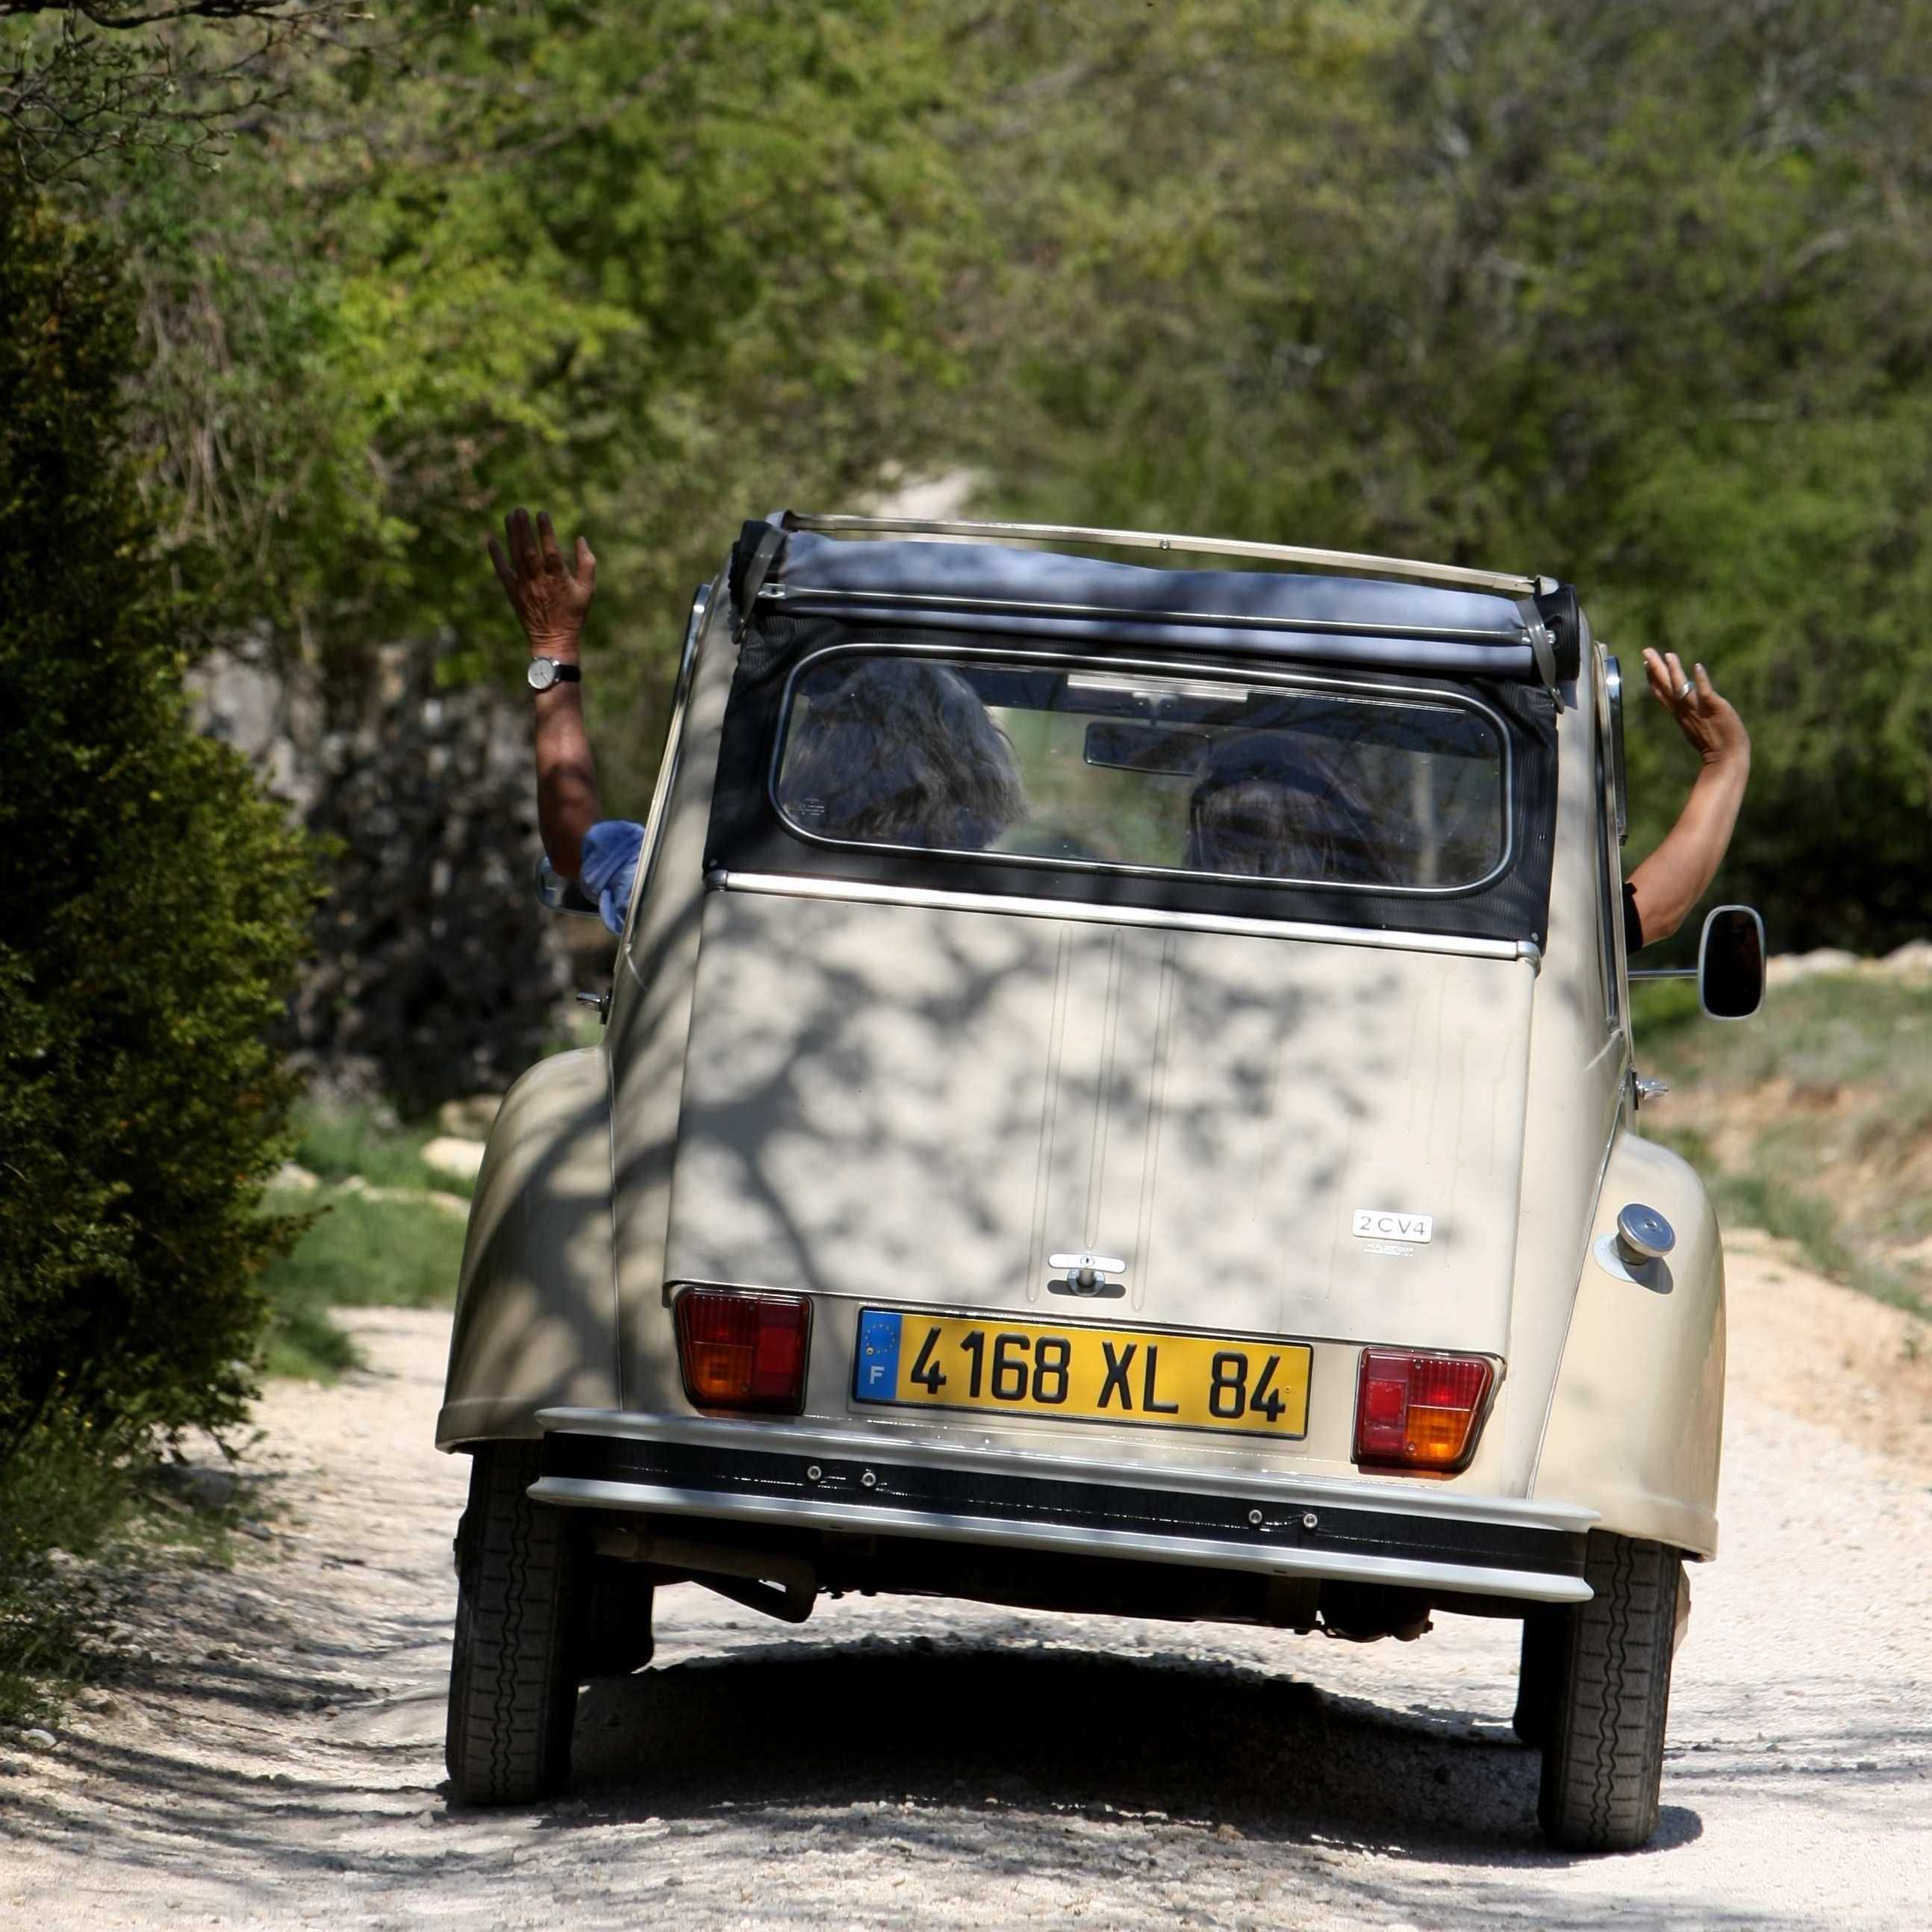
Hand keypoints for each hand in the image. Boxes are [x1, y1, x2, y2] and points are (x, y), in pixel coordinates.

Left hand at [487, 507, 595, 657]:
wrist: (553, 640)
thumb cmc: (574, 614)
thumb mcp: (588, 591)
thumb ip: (587, 564)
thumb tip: (581, 539)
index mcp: (559, 580)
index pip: (551, 551)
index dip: (546, 532)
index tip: (542, 513)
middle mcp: (540, 582)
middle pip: (529, 551)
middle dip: (524, 530)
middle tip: (519, 510)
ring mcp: (524, 587)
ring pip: (516, 557)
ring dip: (512, 536)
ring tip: (509, 516)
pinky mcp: (513, 593)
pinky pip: (503, 572)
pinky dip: (496, 556)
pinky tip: (491, 540)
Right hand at [1642, 648, 1748, 772]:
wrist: (1727, 758)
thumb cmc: (1715, 746)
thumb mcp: (1696, 728)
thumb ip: (1689, 715)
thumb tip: (1683, 707)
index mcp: (1680, 714)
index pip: (1663, 694)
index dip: (1653, 678)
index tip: (1646, 663)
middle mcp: (1685, 710)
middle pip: (1666, 686)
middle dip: (1656, 668)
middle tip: (1647, 650)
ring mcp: (1698, 709)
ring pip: (1681, 687)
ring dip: (1674, 671)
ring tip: (1669, 655)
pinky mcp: (1714, 707)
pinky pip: (1705, 692)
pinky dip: (1700, 680)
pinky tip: (1697, 666)